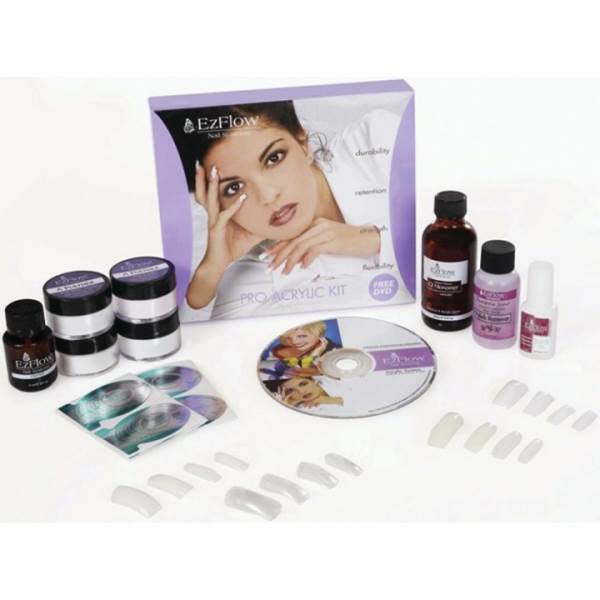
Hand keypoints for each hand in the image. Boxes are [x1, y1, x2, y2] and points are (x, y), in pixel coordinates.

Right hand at [186, 164, 262, 308]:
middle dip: (205, 177)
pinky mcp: (216, 229)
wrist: (219, 263)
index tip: (217, 165)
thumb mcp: (250, 233)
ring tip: (213, 172)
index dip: (214, 181)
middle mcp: (214, 214)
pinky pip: (225, 215)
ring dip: (211, 185)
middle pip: (206, 192)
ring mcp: (214, 220)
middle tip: (206, 162)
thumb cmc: (231, 248)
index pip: (215, 193)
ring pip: (210, 199)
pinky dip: (234, 206)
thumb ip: (261, 225)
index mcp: (220, 212)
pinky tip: (242, 198)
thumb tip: (277, 220)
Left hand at [265, 218, 380, 273]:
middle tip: (271, 266)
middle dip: (279, 255)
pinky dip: (307, 259)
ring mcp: (325, 232)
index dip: (278, 246)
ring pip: (301, 246)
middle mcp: (318, 226)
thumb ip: (313, 245)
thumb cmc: (349, 241)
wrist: (368, 238)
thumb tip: (298, 258)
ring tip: (284, 271)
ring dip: (290, 260)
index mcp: (315, 224)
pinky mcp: (333, 240)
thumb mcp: (328, 240)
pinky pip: (314, 250)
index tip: (268, 255)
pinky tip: (303, 267)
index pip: (292, 235)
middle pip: (293, 240)